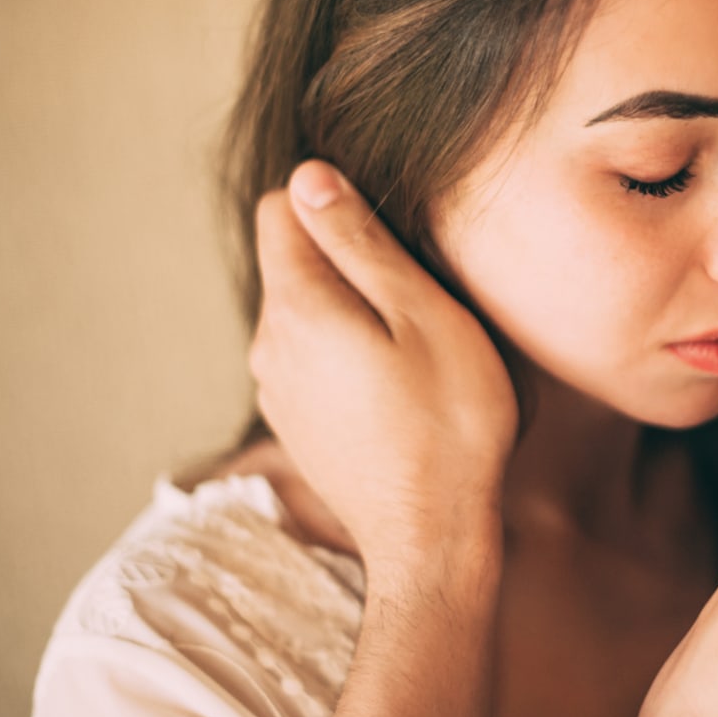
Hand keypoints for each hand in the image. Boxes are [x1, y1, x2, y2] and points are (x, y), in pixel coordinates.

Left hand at [249, 160, 517, 564]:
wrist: (433, 540)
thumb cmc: (449, 422)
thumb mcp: (423, 315)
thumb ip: (361, 243)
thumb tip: (309, 176)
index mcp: (296, 307)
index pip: (280, 207)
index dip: (338, 205)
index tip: (394, 243)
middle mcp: (268, 344)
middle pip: (292, 260)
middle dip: (348, 260)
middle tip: (419, 304)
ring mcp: (277, 389)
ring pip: (304, 311)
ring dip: (351, 311)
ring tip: (414, 351)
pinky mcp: (295, 422)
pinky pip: (312, 357)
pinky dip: (347, 355)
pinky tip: (397, 390)